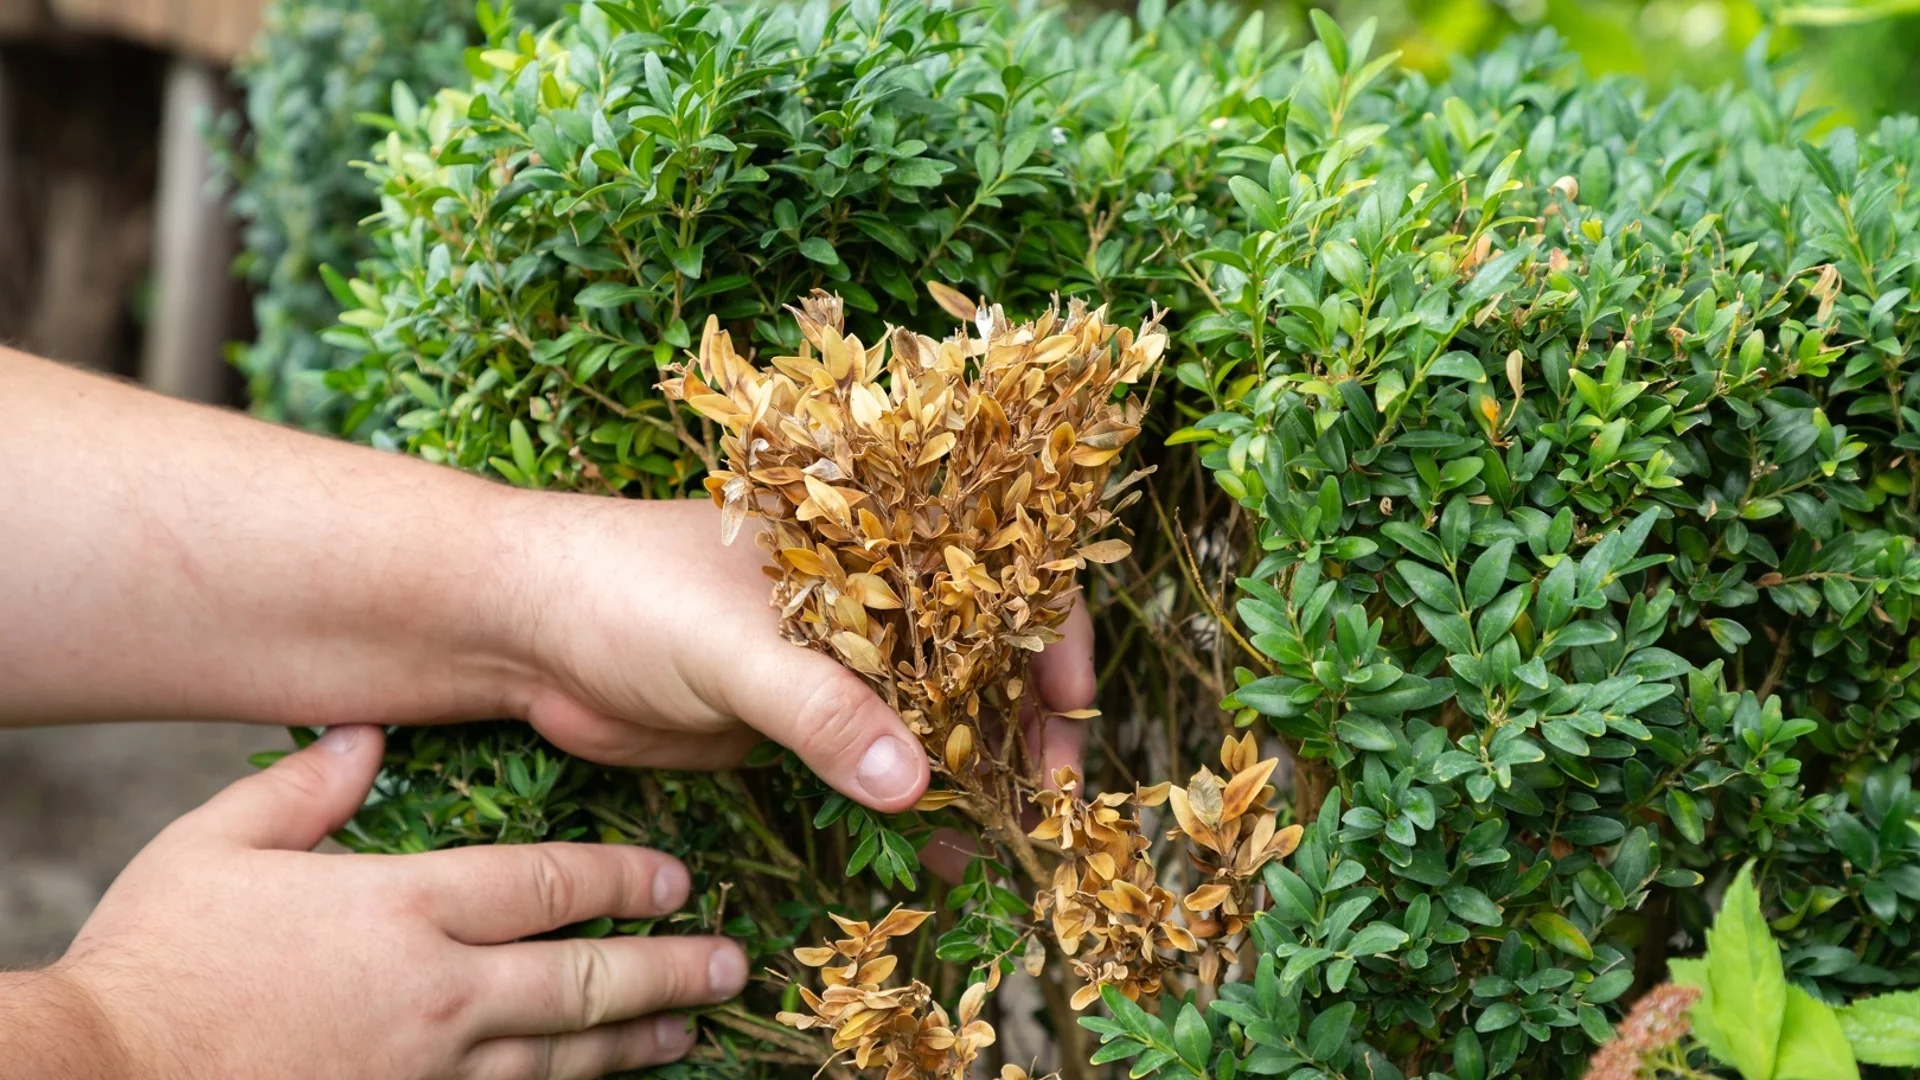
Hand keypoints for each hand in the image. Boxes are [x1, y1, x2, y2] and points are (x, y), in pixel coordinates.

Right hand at [44, 726, 745, 1079]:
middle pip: (583, 978)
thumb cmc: (156, 957)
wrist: (103, 1078)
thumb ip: (306, 789)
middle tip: (732, 963)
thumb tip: (367, 732)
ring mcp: (426, 1070)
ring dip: (634, 1040)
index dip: (625, 880)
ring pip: (560, 1056)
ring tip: (692, 1027)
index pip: (547, 886)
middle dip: (668, 968)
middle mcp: (436, 991)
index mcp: (402, 907)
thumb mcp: (218, 845)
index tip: (679, 879)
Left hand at [509, 497, 1093, 814]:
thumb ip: (821, 709)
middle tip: (1050, 798)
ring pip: (931, 712)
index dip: (1049, 632)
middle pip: (976, 651)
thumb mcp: (733, 644)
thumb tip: (912, 784)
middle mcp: (868, 591)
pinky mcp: (797, 716)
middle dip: (1021, 721)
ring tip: (1012, 834)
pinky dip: (909, 802)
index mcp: (869, 535)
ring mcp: (834, 656)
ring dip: (973, 771)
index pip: (992, 570)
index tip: (1072, 710)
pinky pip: (874, 760)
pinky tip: (939, 848)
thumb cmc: (627, 590)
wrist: (523, 629)